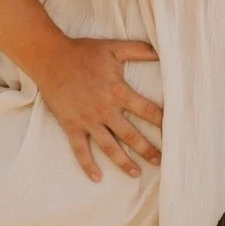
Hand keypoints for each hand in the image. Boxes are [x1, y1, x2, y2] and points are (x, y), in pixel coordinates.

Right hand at [26, 34, 162, 182]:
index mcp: (118, 91)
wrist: (50, 58)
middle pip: (131, 135)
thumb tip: (161, 52)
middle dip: (148, 150)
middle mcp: (105, 109)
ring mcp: (87, 120)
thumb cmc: (82, 51)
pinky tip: (97, 178)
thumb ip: (138, 50)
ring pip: (109, 147)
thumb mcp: (113, 47)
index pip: (147, 110)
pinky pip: (80, 149)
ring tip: (137, 173)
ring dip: (124, 162)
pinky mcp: (71, 125)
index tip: (174, 132)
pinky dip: (88, 164)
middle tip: (161, 161)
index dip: (162, 121)